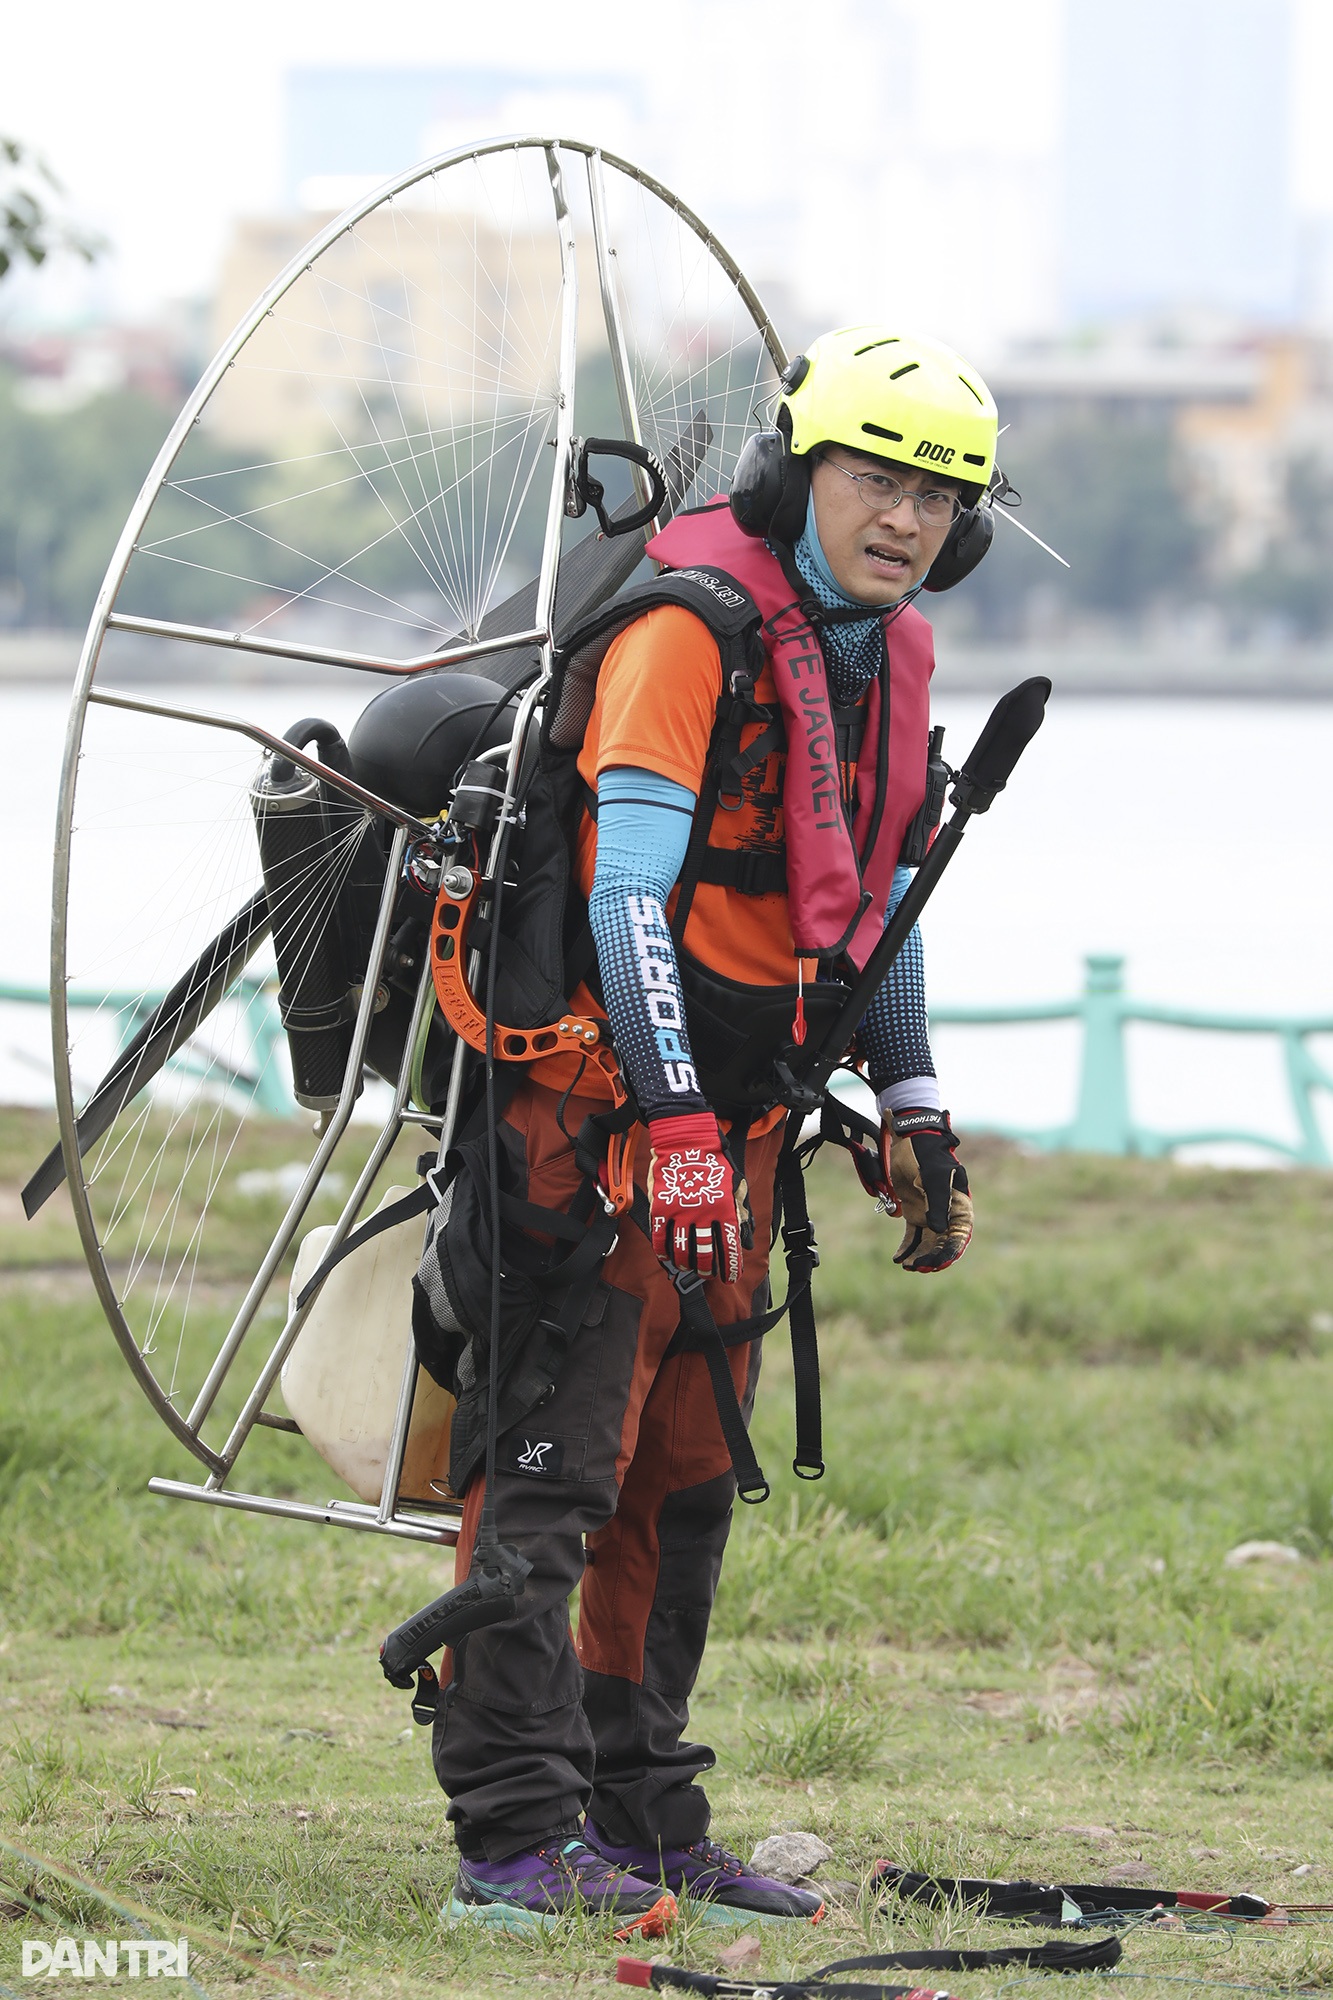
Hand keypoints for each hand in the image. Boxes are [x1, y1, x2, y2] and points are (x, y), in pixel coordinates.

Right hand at [648, 1112, 741, 1282]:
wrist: (686, 1139)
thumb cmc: (713, 1161)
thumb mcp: (735, 1185)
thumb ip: (740, 1213)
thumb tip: (745, 1239)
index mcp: (725, 1209)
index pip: (729, 1247)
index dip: (730, 1267)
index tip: (729, 1277)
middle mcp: (704, 1214)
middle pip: (705, 1254)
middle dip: (708, 1269)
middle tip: (708, 1272)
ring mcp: (680, 1212)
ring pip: (682, 1251)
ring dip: (686, 1264)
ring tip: (688, 1267)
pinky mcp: (661, 1208)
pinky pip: (660, 1238)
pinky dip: (663, 1252)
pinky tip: (667, 1256)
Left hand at [886, 1108, 971, 1272]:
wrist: (909, 1140)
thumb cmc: (927, 1157)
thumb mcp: (933, 1178)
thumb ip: (937, 1203)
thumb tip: (938, 1230)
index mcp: (959, 1206)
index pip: (958, 1236)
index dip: (949, 1252)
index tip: (937, 1264)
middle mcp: (946, 1214)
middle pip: (941, 1243)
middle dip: (931, 1258)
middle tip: (917, 1267)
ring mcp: (930, 1214)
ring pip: (926, 1243)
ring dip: (918, 1256)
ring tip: (906, 1266)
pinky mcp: (915, 1212)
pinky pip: (912, 1235)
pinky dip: (906, 1248)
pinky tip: (898, 1258)